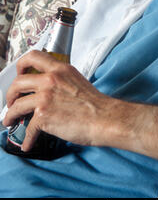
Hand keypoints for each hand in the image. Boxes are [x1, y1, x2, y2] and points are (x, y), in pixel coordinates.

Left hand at [2, 50, 119, 151]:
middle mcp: (50, 80)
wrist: (104, 118)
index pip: (33, 57)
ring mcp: (45, 97)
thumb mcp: (77, 81)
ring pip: (16, 105)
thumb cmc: (95, 104)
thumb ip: (61, 81)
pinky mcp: (43, 115)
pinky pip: (28, 129)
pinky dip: (27, 139)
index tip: (19, 73)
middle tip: (12, 101)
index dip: (21, 65)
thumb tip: (48, 91)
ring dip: (10, 115)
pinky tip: (28, 143)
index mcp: (60, 69)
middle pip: (18, 82)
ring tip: (11, 121)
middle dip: (10, 94)